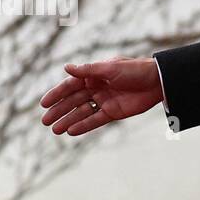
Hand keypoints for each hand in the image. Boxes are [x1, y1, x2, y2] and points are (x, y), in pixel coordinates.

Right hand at [39, 56, 163, 136]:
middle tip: (45, 121)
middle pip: (73, 101)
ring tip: (55, 130)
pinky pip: (95, 120)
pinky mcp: (112, 113)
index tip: (43, 104)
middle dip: (59, 110)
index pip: (69, 86)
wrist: (156, 81)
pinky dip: (83, 126)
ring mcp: (103, 101)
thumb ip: (87, 71)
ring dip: (68, 120)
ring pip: (81, 112)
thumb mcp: (108, 68)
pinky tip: (71, 131)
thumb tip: (66, 68)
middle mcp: (95, 88)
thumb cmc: (133, 70)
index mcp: (93, 75)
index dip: (56, 95)